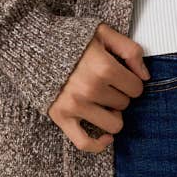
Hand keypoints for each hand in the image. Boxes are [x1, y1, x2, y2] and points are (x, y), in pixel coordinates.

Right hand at [47, 21, 151, 151]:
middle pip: (124, 104)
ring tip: (104, 102)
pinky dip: (98, 144)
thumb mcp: (103, 33)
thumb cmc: (69, 38)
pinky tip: (106, 137)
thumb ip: (130, 50)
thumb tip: (145, 76)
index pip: (136, 88)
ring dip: (112, 115)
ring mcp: (75, 105)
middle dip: (120, 95)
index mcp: (103, 67)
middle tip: (107, 85)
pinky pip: (85, 142)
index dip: (132, 82)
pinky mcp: (61, 116)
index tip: (123, 77)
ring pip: (113, 124)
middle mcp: (90, 88)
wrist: (32, 44)